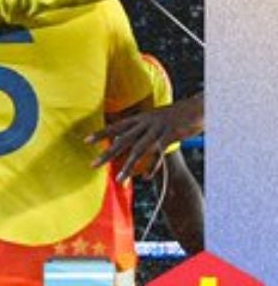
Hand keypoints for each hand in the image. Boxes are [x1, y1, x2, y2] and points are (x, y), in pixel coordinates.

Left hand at [88, 95, 203, 181]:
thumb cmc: (177, 113)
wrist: (200, 105)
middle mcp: (147, 122)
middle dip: (108, 153)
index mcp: (142, 117)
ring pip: (139, 150)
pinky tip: (146, 177)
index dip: (101, 133)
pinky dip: (153, 166)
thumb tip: (129, 134)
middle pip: (123, 140)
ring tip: (119, 180)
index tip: (85, 141)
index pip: (117, 126)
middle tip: (93, 165)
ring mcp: (159, 128)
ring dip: (128, 166)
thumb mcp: (156, 116)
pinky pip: (159, 153)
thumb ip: (142, 126)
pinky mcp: (172, 134)